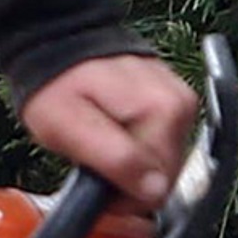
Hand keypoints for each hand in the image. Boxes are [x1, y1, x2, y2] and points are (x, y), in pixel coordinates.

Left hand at [19, 54, 198, 210]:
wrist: (58, 41)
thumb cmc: (56, 83)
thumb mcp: (70, 127)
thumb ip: (115, 160)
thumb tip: (154, 190)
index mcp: (164, 113)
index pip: (157, 189)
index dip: (121, 196)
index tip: (95, 177)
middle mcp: (181, 106)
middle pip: (163, 178)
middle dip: (127, 178)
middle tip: (94, 156)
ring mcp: (180, 103)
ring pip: (161, 166)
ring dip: (131, 163)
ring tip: (102, 137)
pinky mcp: (174, 104)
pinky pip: (160, 146)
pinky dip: (136, 146)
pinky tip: (114, 129)